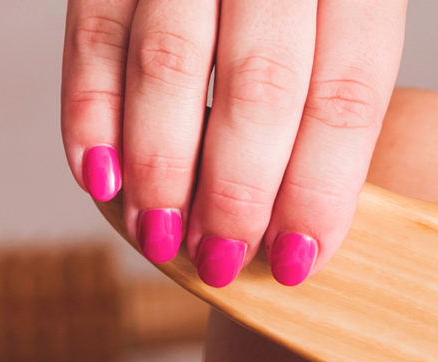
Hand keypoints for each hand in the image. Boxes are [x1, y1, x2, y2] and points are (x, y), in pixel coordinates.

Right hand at [61, 0, 405, 287]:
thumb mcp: (342, 7)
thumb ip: (328, 89)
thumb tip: (304, 226)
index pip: (347, 89)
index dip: (322, 186)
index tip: (302, 259)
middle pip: (262, 84)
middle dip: (240, 191)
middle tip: (224, 260)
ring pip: (170, 65)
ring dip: (163, 169)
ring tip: (162, 238)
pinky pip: (93, 38)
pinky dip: (90, 117)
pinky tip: (101, 181)